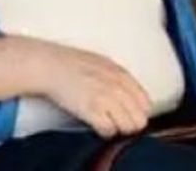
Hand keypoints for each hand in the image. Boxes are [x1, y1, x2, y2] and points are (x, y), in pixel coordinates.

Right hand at [27, 40, 151, 137]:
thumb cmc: (71, 64)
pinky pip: (110, 131)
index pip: (146, 104)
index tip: (127, 115)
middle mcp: (117, 86)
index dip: (137, 113)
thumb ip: (119, 79)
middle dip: (129, 124)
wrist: (49, 65)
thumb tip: (131, 97)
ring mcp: (106, 98)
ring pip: (128, 127)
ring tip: (105, 122)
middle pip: (139, 119)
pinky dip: (104, 132)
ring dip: (117, 129)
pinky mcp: (92, 109)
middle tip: (115, 121)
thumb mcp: (103, 64)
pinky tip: (96, 124)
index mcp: (122, 74)